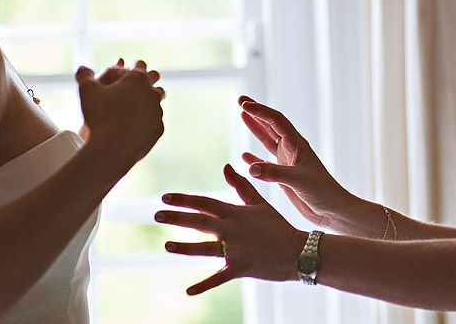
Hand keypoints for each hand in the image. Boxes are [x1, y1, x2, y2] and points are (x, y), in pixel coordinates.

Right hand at [76, 59, 164, 166]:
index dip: (110, 75)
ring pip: (154, 101)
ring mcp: (158, 111)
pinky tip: (133, 125)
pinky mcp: (158, 128)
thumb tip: (82, 68)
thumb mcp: (87, 90)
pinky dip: (144, 121)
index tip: (101, 85)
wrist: (113, 148)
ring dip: (143, 101)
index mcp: (137, 78)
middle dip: (135, 83)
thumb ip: (84, 75)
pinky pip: (152, 121)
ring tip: (130, 105)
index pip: (123, 70)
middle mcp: (152, 92)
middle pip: (148, 80)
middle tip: (123, 89)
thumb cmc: (100, 116)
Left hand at [156, 164, 305, 294]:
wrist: (298, 250)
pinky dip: (204, 285)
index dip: (184, 199)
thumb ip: (241, 186)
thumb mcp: (259, 203)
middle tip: (157, 215)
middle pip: (200, 222)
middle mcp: (233, 229)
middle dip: (177, 218)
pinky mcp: (240, 267)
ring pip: (206, 248)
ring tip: (166, 246)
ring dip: (185, 247)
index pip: (205, 203)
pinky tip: (188, 290)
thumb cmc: (278, 225)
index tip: (165, 197)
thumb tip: (226, 166)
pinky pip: (219, 277)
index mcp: (235, 212)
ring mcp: (236, 249)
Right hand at [239, 96, 353, 229]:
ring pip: (268, 140)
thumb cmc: (322, 192)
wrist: (332, 210)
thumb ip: (274, 173)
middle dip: (256, 112)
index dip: (259, 111)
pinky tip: (245, 156)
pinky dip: (254, 158)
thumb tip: (250, 167)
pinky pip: (265, 162)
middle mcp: (291, 149)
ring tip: (242, 116)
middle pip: (271, 125)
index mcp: (297, 144)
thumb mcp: (298, 180)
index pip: (275, 120)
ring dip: (255, 128)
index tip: (243, 105)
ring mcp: (288, 161)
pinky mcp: (284, 176)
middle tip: (240, 100)